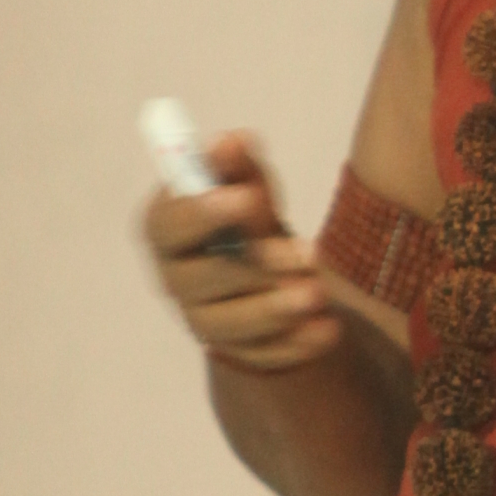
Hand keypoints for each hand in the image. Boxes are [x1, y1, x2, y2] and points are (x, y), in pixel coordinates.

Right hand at [140, 132, 342, 377]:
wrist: (264, 265)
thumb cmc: (245, 213)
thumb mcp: (243, 182)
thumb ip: (236, 164)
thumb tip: (233, 142)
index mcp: (166, 230)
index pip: (170, 224)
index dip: (204, 212)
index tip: (249, 198)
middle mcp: (175, 279)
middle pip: (202, 279)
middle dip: (255, 266)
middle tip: (309, 253)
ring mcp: (202, 320)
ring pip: (230, 325)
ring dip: (275, 310)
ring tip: (317, 294)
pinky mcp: (237, 351)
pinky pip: (262, 354)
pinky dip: (297, 344)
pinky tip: (329, 330)